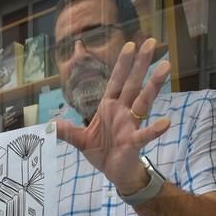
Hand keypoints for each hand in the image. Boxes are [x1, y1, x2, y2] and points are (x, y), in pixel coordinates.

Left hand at [56, 38, 171, 193]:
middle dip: (141, 64)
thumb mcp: (80, 140)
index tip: (129, 44)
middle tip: (152, 42)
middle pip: (132, 84)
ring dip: (153, 85)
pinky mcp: (133, 142)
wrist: (114, 172)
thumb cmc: (102, 152)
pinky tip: (166, 122)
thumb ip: (67, 131)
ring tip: (165, 66)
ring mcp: (130, 125)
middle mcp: (122, 112)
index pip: (116, 81)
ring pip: (143, 102)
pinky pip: (145, 134)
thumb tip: (50, 125)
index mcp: (109, 107)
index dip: (122, 64)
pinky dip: (154, 129)